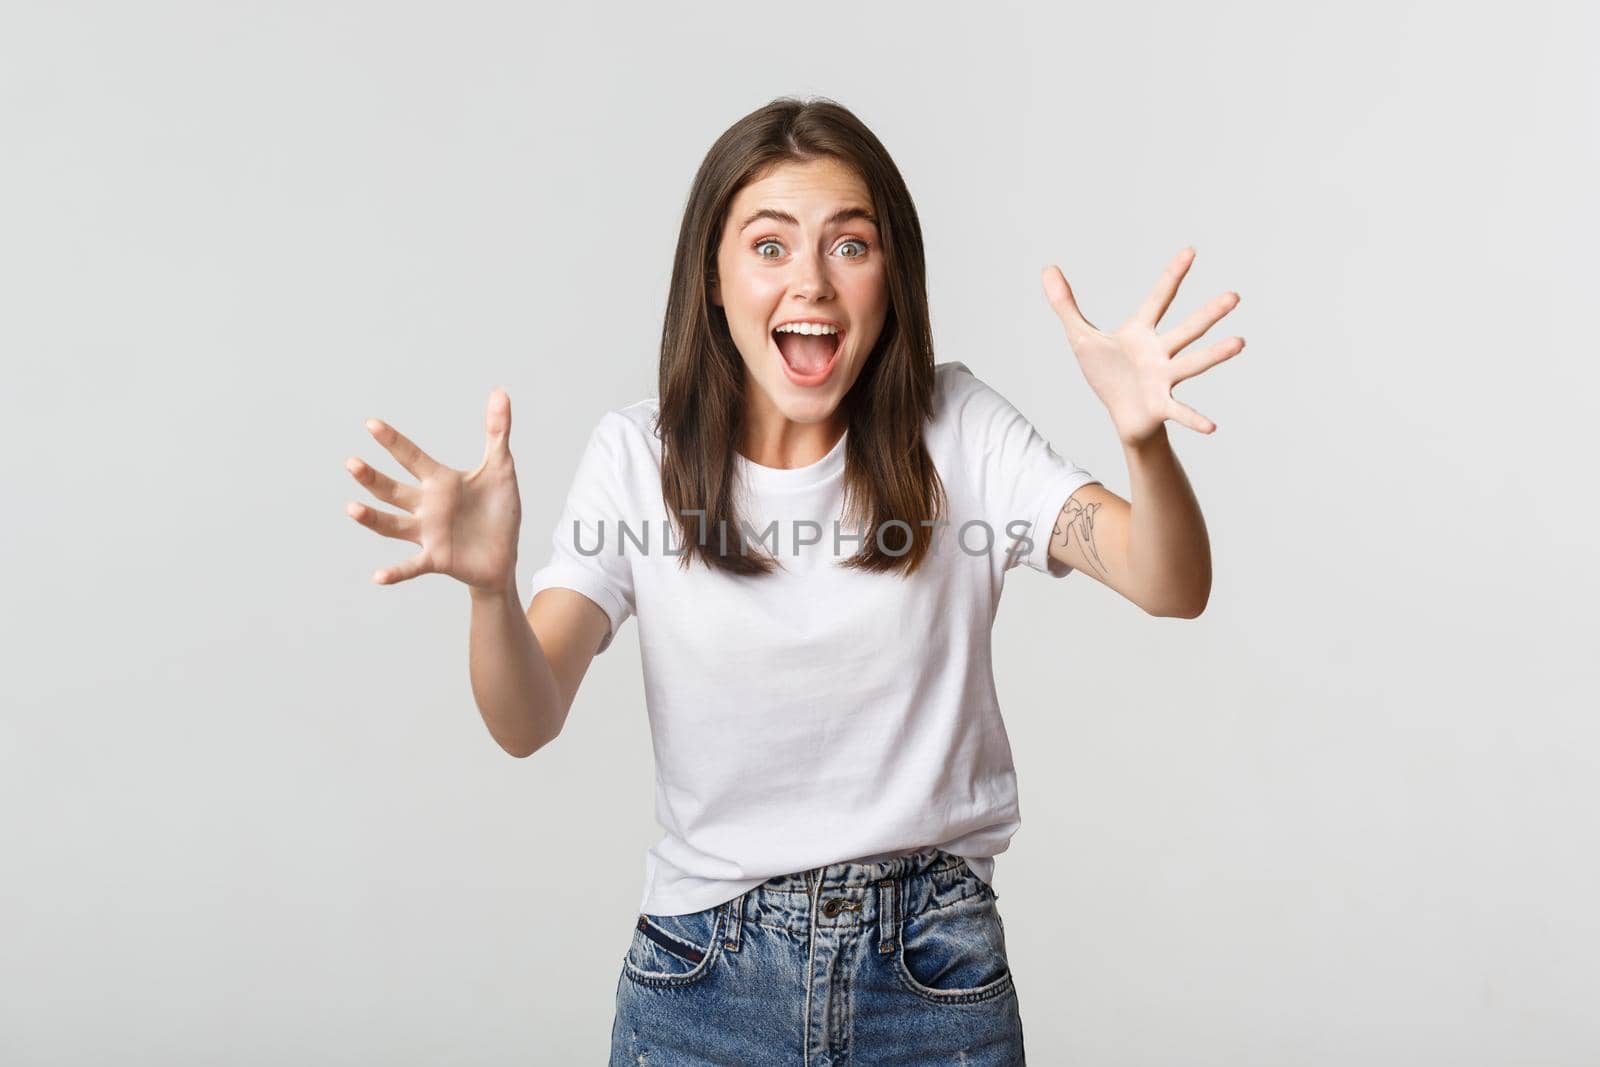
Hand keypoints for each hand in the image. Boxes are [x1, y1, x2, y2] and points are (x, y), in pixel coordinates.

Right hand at [345, 388, 521, 591]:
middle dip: (372, 478)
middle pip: (392, 490)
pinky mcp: (437, 558)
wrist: (504, 555)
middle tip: (352, 463)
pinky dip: (396, 572)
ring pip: (393, 525)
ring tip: (352, 509)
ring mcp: (428, 534)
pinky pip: (412, 566)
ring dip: (373, 518)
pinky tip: (378, 577)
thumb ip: (497, 432)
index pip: (412, 457)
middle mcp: (427, 506)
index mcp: (440, 482)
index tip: (371, 423)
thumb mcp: (502, 469)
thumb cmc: (498, 512)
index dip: (393, 441)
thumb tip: (499, 391)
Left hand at [1041, 247, 1243, 444]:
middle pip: (1187, 330)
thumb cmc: (1107, 374)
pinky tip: (1211, 427)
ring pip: (1192, 364)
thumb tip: (1048, 269)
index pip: (1159, 299)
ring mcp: (1164, 379)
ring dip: (1214, 355)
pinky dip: (1194, 419)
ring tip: (1239, 343)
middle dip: (1209, 313)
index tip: (1190, 251)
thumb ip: (1065, 304)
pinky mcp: (1161, 406)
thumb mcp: (1080, 338)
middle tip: (1234, 296)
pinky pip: (1180, 411)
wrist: (1120, 414)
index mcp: (1140, 333)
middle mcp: (1159, 352)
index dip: (1173, 276)